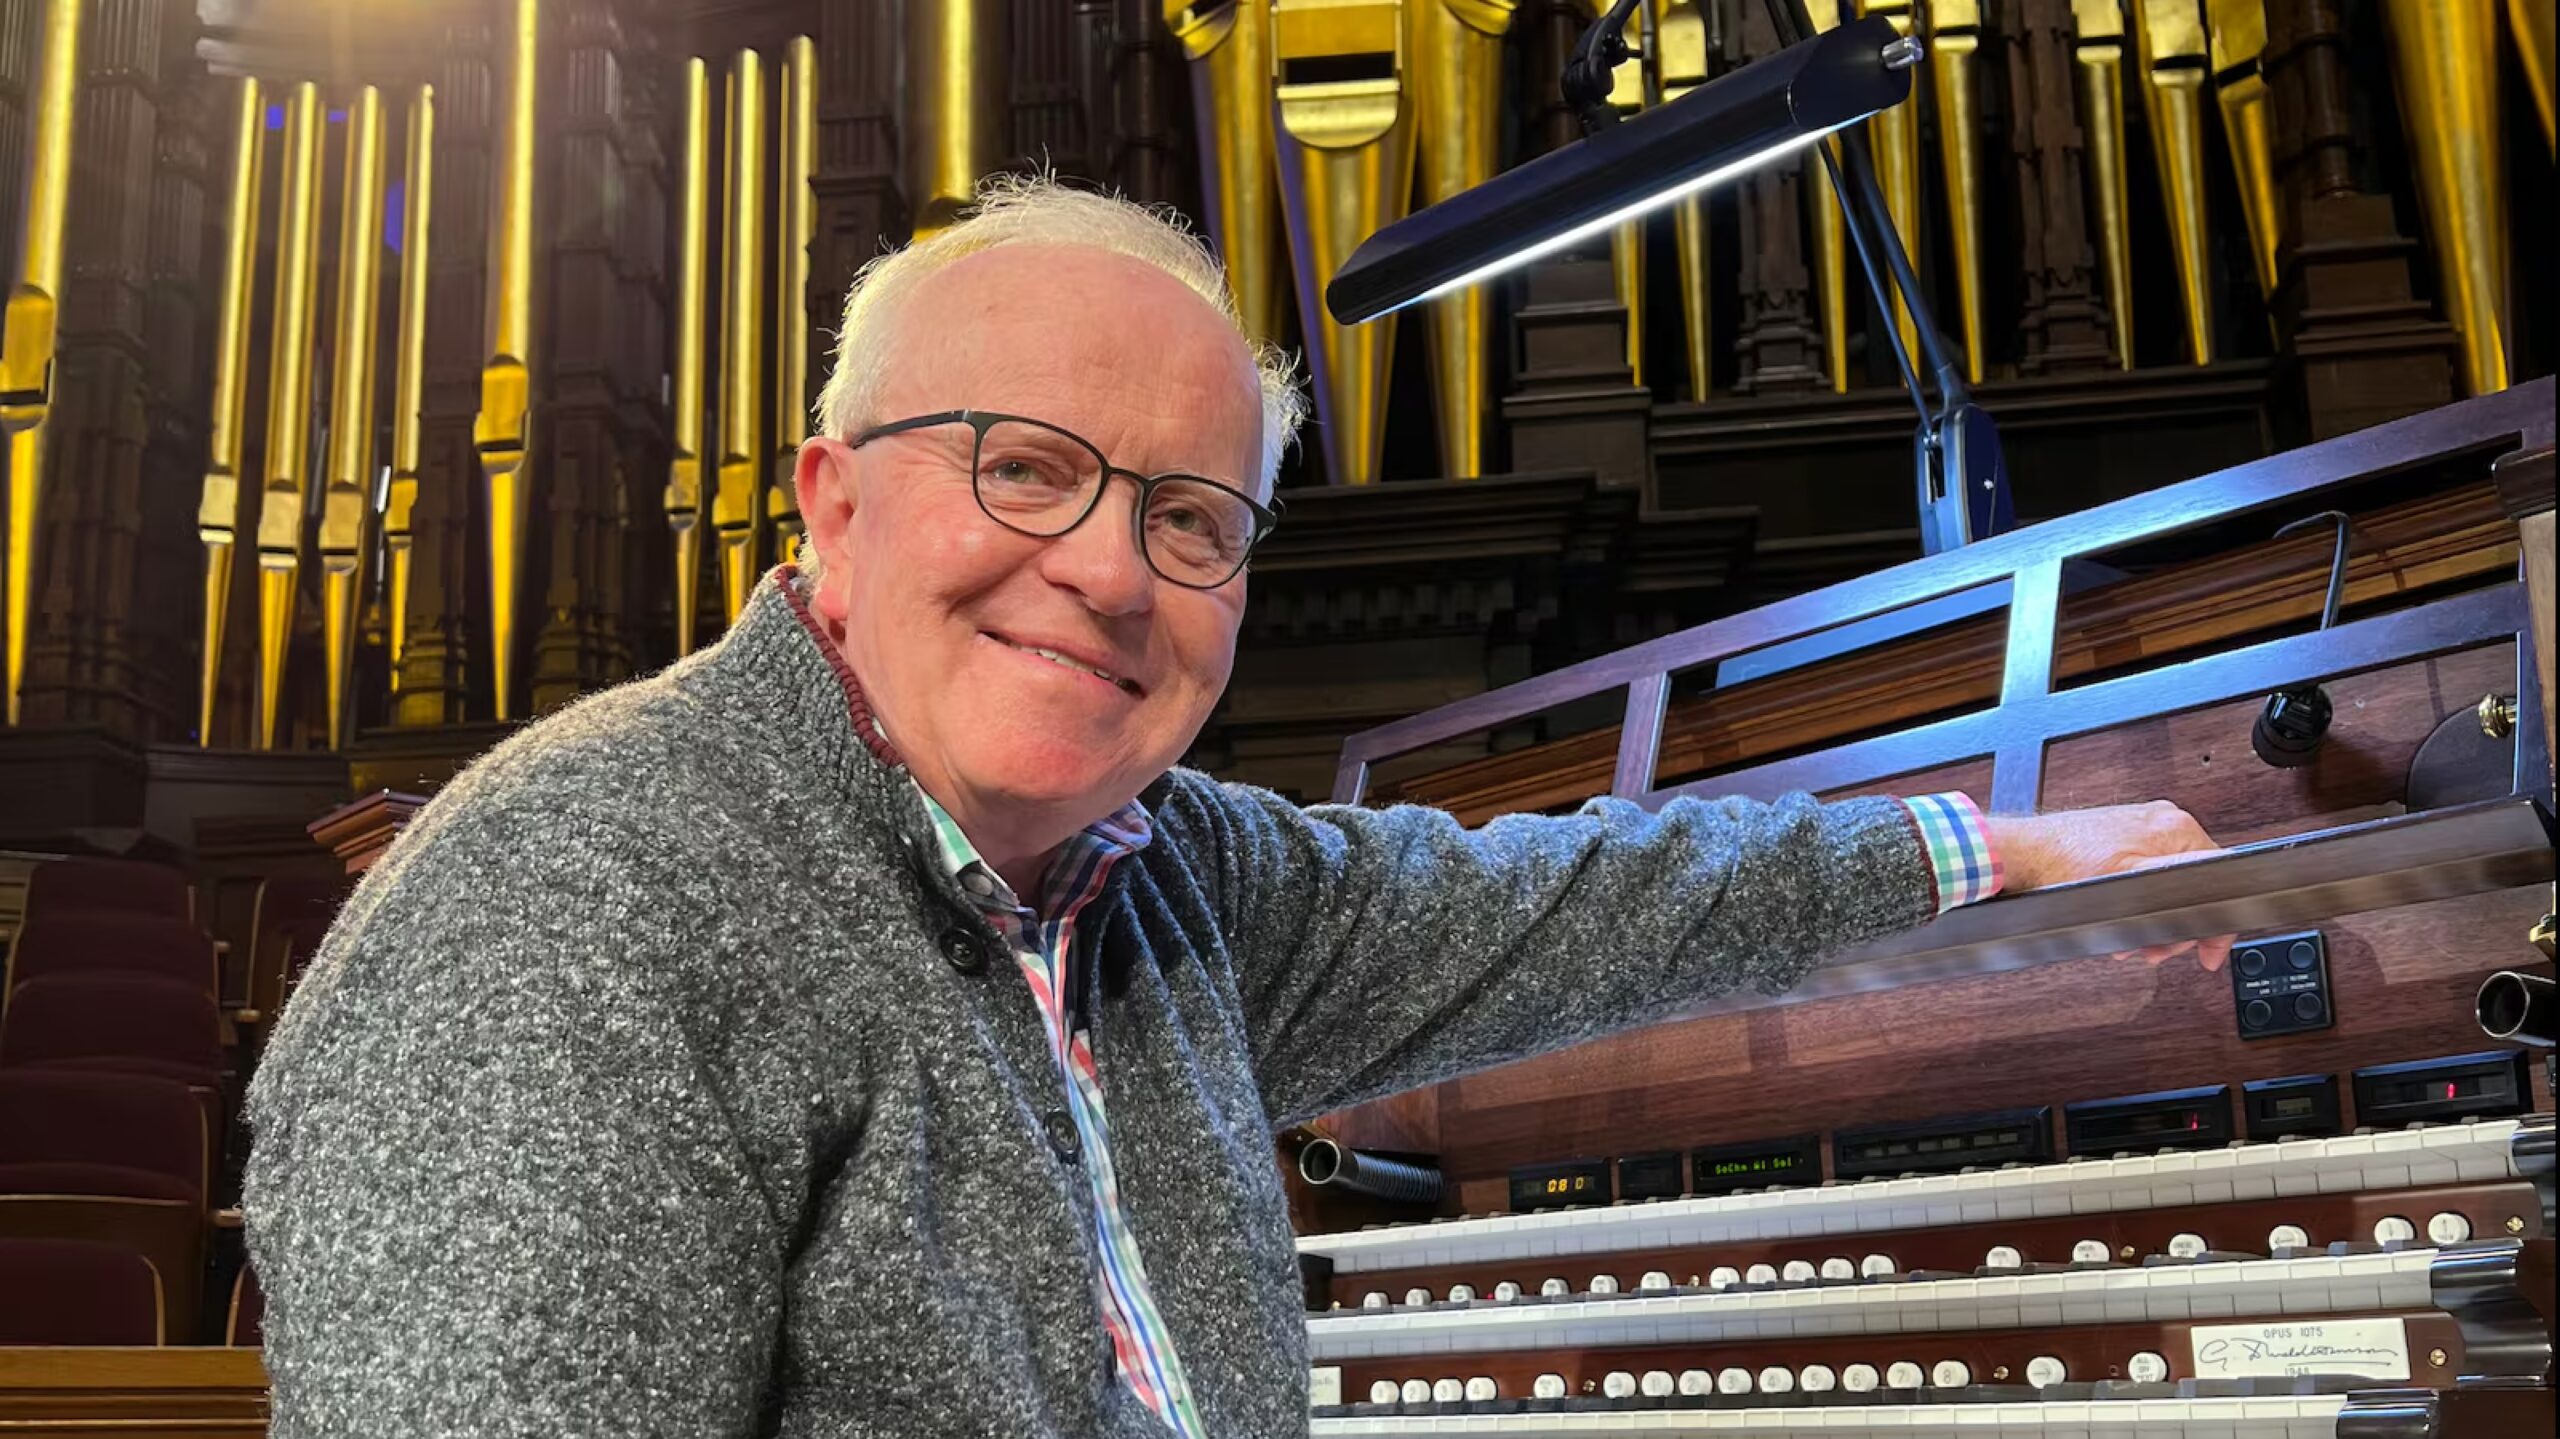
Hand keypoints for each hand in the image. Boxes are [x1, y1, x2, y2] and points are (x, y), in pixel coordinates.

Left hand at [1980, 801, 2234, 971]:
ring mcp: (2140, 828)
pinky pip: (2144, 876)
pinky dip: (2137, 903)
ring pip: (2167, 886)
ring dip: (2152, 920)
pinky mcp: (2121, 836)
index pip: (2219, 880)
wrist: (2021, 854)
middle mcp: (2162, 822)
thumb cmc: (2061, 865)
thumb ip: (2182, 880)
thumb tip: (2221, 879)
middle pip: (2193, 888)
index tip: (2207, 953)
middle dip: (2173, 928)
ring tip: (2130, 942)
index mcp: (2176, 828)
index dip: (2213, 927)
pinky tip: (2119, 921)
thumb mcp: (2132, 882)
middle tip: (2153, 951)